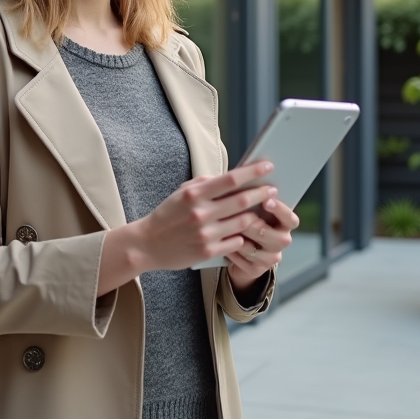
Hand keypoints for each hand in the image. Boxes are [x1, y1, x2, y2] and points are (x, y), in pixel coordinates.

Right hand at [131, 162, 277, 271]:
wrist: (146, 245)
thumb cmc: (167, 215)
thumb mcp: (181, 193)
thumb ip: (205, 184)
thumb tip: (231, 177)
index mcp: (194, 194)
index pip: (230, 179)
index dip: (253, 172)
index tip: (268, 166)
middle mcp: (201, 213)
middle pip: (242, 201)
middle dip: (262, 193)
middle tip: (273, 190)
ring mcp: (205, 234)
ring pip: (243, 223)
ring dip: (256, 216)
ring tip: (263, 211)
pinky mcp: (207, 252)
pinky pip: (236, 242)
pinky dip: (243, 236)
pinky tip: (246, 232)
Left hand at [225, 197, 298, 290]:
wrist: (242, 250)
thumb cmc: (248, 220)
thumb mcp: (254, 208)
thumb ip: (254, 198)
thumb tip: (247, 181)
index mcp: (285, 224)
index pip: (290, 219)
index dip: (279, 210)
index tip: (266, 201)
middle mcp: (282, 241)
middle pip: (269, 234)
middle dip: (251, 224)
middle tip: (237, 215)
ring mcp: (270, 258)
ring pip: (252, 247)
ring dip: (236, 237)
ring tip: (222, 226)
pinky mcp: (256, 270)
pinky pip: (241, 259)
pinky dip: (229, 249)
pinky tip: (220, 241)